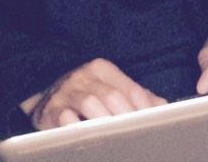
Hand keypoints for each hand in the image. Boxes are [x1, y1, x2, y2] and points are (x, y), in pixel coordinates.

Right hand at [21, 58, 165, 128]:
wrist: (44, 98)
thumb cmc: (84, 95)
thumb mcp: (109, 88)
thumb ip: (135, 95)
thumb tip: (163, 106)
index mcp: (102, 68)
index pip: (130, 88)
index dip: (145, 107)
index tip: (155, 123)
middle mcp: (84, 76)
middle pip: (112, 97)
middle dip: (128, 118)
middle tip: (139, 135)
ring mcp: (66, 91)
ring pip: (91, 104)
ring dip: (106, 123)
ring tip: (120, 139)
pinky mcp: (51, 110)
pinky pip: (66, 120)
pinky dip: (81, 129)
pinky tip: (92, 139)